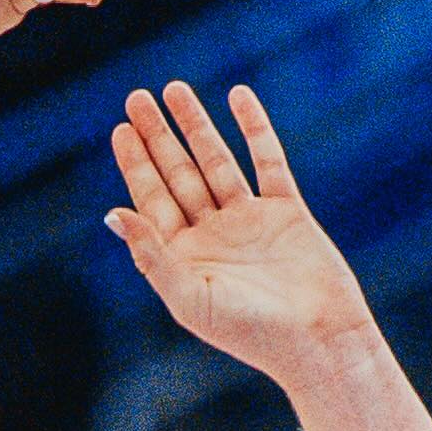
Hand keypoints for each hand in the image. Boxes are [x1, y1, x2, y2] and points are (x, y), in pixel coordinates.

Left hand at [108, 84, 369, 382]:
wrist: (318, 341)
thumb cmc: (250, 332)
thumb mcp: (189, 297)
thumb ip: (151, 254)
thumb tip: (113, 213)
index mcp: (185, 257)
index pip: (152, 201)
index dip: (136, 164)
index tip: (120, 129)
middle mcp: (213, 235)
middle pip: (178, 174)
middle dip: (158, 137)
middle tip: (136, 98)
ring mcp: (250, 220)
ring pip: (216, 161)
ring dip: (197, 126)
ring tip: (174, 89)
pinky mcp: (287, 212)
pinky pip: (267, 161)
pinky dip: (254, 128)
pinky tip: (239, 96)